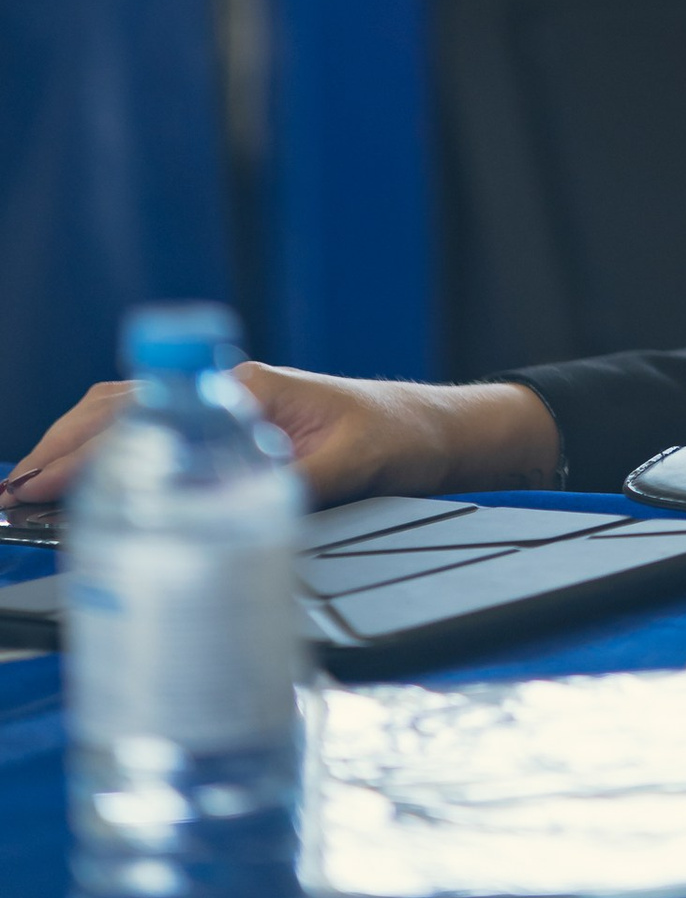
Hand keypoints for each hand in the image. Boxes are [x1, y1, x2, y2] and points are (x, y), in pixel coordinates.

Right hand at [3, 368, 561, 513]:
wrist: (431, 431)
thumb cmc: (394, 437)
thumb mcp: (346, 465)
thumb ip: (287, 484)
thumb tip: (222, 508)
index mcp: (242, 390)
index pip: (143, 407)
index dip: (84, 446)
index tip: (40, 482)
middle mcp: (224, 394)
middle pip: (120, 409)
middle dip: (59, 451)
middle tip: (14, 499)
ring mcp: (224, 411)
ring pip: (130, 420)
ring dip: (76, 453)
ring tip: (28, 496)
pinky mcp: (231, 435)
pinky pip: (156, 437)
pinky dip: (110, 457)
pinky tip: (85, 490)